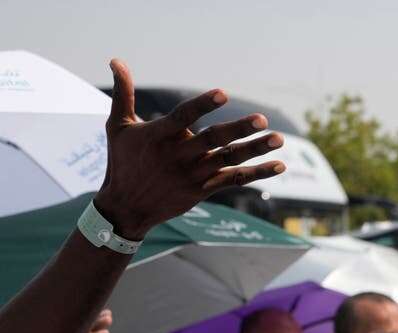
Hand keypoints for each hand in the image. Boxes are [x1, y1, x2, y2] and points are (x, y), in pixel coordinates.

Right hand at [93, 59, 285, 238]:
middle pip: (212, 140)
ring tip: (279, 139)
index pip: (183, 117)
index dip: (203, 105)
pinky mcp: (203, 189)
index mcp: (158, 136)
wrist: (126, 207)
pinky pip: (234, 180)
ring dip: (255, 150)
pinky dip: (257, 174)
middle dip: (238, 129)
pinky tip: (279, 165)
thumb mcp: (118, 127)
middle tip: (261, 118)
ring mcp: (192, 174)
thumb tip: (116, 60)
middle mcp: (178, 155)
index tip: (223, 94)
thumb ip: (124, 94)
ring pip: (228, 159)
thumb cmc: (122, 161)